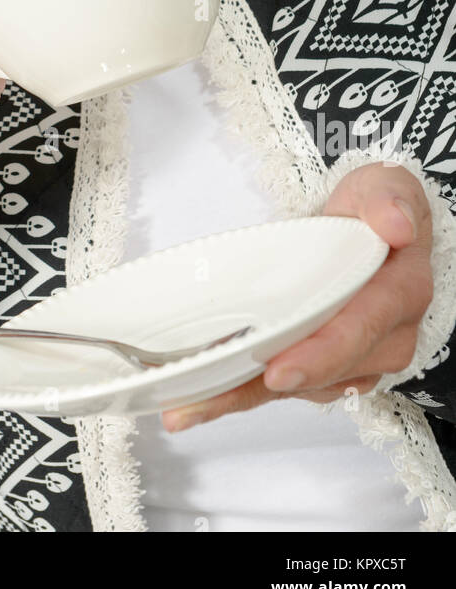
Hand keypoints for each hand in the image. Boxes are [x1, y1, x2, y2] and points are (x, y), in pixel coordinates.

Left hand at [161, 162, 433, 431]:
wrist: (370, 228)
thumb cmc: (374, 211)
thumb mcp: (383, 186)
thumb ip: (387, 199)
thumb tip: (396, 224)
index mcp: (399, 293)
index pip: (360, 329)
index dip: (320, 354)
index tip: (277, 370)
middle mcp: (384, 337)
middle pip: (323, 372)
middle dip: (264, 386)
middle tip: (210, 393)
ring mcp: (355, 359)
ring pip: (299, 387)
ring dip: (243, 396)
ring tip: (189, 402)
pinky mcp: (325, 367)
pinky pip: (286, 387)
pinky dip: (242, 395)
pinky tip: (199, 401)